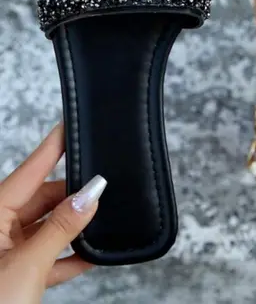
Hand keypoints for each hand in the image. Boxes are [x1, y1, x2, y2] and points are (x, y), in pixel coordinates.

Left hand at [0, 123, 106, 303]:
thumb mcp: (27, 265)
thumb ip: (61, 228)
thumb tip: (91, 194)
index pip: (30, 170)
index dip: (52, 147)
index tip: (70, 126)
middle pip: (42, 199)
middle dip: (72, 196)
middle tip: (102, 189)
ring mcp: (6, 251)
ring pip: (47, 227)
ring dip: (73, 229)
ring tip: (100, 221)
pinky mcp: (15, 274)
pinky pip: (47, 255)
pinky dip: (68, 256)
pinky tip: (89, 255)